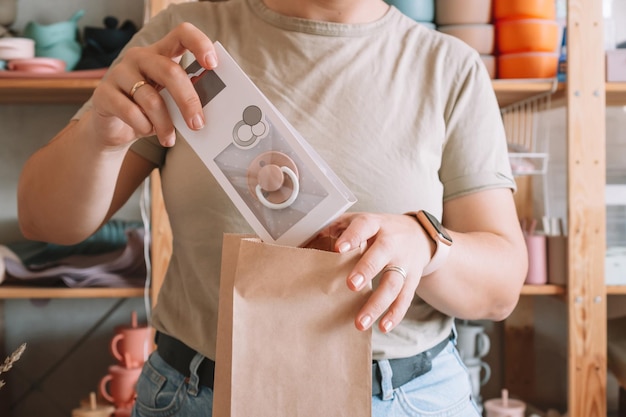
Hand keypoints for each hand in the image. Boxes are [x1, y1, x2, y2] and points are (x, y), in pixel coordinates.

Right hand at [89, 22, 216, 149]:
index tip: (213, 65)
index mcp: (161, 54)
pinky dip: (143, 126)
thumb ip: (186, 98)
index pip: (182, 34)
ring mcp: (119, 73)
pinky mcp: (104, 93)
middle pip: (170, 71)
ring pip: (151, 98)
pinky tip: (147, 131)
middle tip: (197, 124)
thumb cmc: (148, 111)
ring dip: (165, 124)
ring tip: (170, 138)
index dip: (199, 44)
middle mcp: (139, 57)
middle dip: (188, 101)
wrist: (113, 128)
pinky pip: (130, 111)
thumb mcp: (170, 102)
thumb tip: (207, 113)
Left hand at [325, 213, 433, 332]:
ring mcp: (404, 262)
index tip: (338, 249)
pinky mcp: (412, 280)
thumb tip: (305, 242)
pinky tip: (382, 326)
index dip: (352, 236)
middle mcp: (392, 242)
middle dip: (367, 269)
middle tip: (351, 285)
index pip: (365, 226)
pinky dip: (394, 314)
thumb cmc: (379, 231)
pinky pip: (405, 299)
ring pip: (394, 283)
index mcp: (376, 224)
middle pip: (382, 254)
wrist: (418, 235)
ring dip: (377, 304)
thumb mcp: (361, 221)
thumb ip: (337, 229)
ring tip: (359, 322)